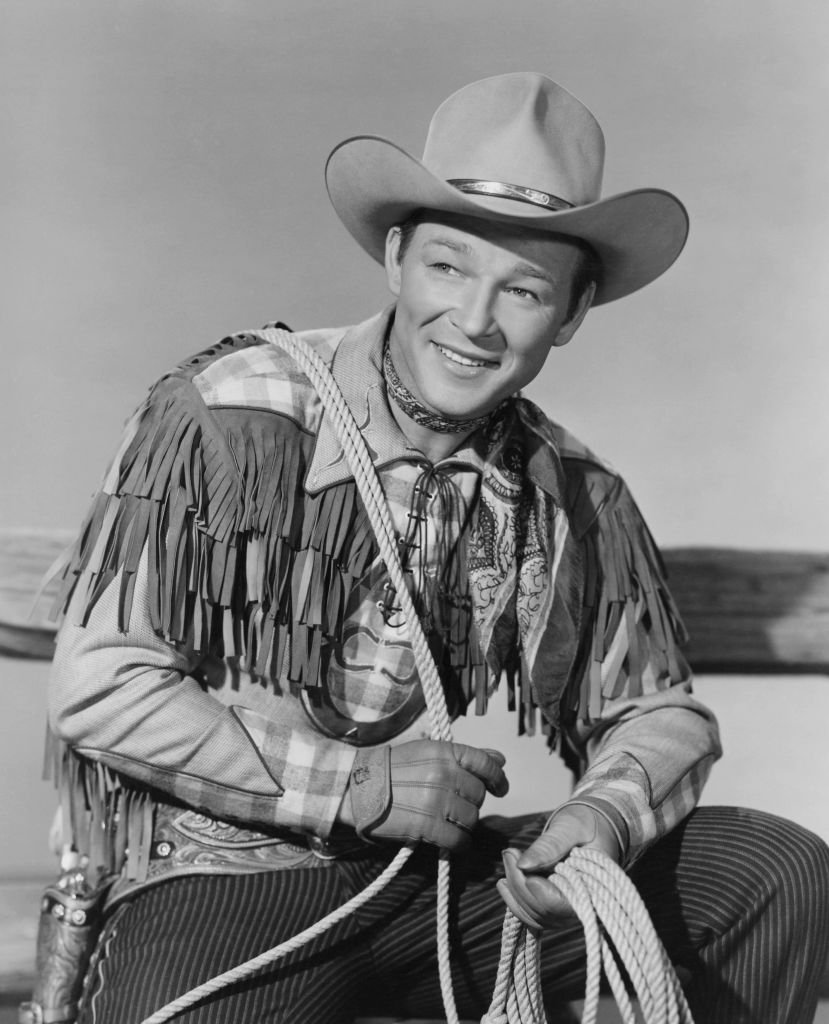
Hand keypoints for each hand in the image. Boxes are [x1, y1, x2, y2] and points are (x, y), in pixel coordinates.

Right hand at [347, 739, 508, 850]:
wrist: (357, 788)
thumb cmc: (392, 769)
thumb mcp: (427, 752)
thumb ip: (464, 757)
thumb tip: (500, 759)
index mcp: (444, 751)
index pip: (485, 763)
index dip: (497, 778)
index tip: (500, 788)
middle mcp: (445, 773)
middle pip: (478, 795)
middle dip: (470, 803)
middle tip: (453, 807)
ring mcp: (438, 800)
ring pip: (471, 818)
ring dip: (463, 824)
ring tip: (446, 822)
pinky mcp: (428, 826)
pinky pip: (458, 840)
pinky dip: (459, 844)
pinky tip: (451, 842)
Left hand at [497, 803, 621, 930]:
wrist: (593, 829)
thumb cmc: (585, 825)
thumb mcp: (571, 827)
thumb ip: (550, 845)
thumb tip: (523, 865)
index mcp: (596, 888)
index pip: (563, 904)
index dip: (539, 891)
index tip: (521, 865)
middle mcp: (584, 907)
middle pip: (544, 910)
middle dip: (520, 883)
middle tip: (510, 853)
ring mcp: (569, 911)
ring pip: (535, 915)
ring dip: (516, 889)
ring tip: (509, 858)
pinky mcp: (557, 909)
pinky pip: (533, 915)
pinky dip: (516, 899)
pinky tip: (504, 882)